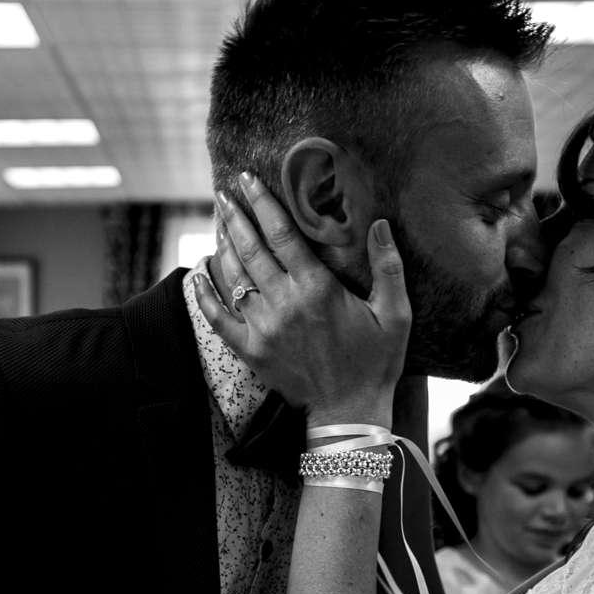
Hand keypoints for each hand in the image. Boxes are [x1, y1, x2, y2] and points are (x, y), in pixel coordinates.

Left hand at [194, 173, 409, 428]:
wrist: (349, 412)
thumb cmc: (375, 361)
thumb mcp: (395, 314)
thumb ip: (388, 267)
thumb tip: (381, 225)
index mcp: (318, 289)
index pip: (283, 234)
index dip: (263, 204)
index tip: (249, 181)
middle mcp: (285, 303)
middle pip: (251, 249)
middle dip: (235, 217)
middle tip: (224, 193)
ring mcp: (263, 328)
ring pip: (234, 276)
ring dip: (223, 245)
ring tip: (219, 222)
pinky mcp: (250, 350)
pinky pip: (218, 317)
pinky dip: (205, 294)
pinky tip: (198, 273)